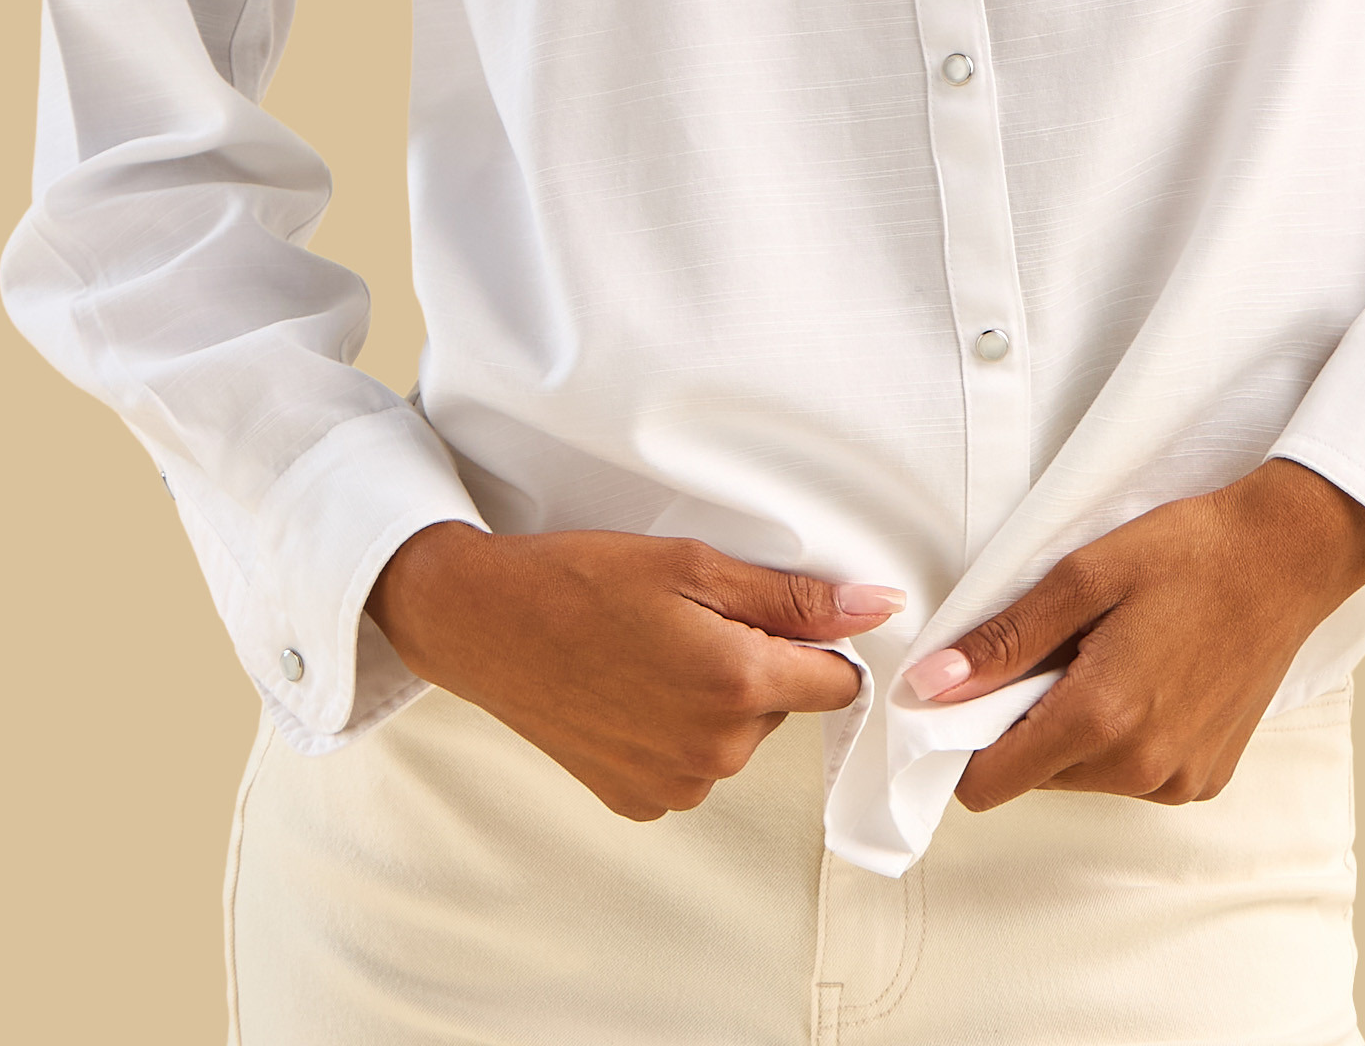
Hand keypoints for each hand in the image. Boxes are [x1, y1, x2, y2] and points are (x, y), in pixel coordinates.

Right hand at [368, 523, 902, 820]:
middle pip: (782, 708)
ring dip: (715, 699)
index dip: (818, 642)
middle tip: (688, 617)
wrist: (486, 623)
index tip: (780, 615)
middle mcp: (714, 753)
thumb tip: (878, 608)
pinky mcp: (637, 801)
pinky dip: (675, 731)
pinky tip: (630, 690)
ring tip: (651, 650)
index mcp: (736, 687)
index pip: (836, 683)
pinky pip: (690, 765)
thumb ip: (793, 597)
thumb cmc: (584, 580)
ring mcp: (674, 785)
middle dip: (757, 665)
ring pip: (736, 737)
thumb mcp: (694, 564)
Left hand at [915, 461, 1364, 808]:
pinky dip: (1122, 735)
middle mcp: (1142, 768)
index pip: (990, 782)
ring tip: (1111, 653)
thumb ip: (1004, 640)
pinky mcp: (1205, 779)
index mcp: (1104, 718)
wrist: (1288, 555)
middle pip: (1035, 776)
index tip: (974, 688)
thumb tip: (929, 687)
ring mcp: (1179, 781)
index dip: (964, 738)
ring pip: (1081, 776)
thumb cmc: (1189, 551)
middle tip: (1061, 646)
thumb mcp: (1083, 575)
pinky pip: (1131, 775)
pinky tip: (1150, 675)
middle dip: (1026, 720)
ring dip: (1076, 727)